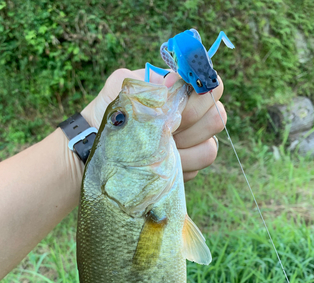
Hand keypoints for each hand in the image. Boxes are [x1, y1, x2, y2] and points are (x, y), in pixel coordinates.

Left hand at [81, 68, 226, 181]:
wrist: (96, 148)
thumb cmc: (111, 114)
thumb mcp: (120, 89)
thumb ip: (148, 81)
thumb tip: (172, 84)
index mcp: (182, 93)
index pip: (213, 86)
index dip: (199, 95)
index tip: (174, 104)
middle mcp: (194, 118)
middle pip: (217, 117)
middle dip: (191, 124)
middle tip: (165, 128)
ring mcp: (192, 145)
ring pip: (210, 148)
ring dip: (185, 149)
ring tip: (159, 148)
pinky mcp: (187, 169)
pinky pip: (197, 169)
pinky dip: (178, 167)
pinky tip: (157, 164)